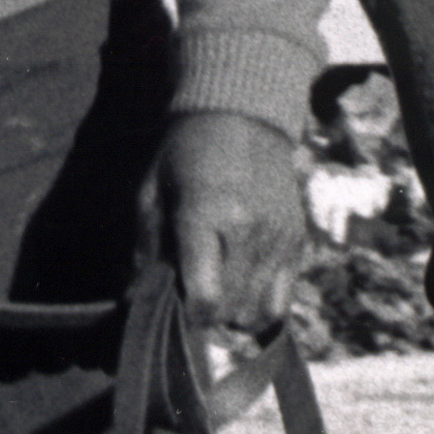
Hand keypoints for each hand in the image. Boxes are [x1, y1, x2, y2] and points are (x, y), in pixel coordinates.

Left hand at [138, 111, 304, 333]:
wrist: (241, 117)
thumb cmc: (186, 153)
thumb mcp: (153, 190)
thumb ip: (146, 247)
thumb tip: (136, 299)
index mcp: (204, 214)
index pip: (204, 295)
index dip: (189, 316)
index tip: (178, 311)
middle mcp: (247, 230)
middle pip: (231, 310)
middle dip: (208, 316)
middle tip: (194, 297)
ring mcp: (277, 239)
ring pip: (258, 313)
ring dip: (235, 316)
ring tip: (220, 294)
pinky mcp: (297, 243)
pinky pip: (283, 302)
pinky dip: (261, 309)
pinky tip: (243, 290)